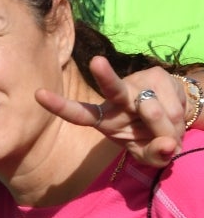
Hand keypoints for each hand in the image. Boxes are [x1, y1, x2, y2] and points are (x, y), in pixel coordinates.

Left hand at [37, 57, 187, 166]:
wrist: (177, 115)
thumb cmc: (152, 137)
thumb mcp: (150, 154)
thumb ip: (155, 155)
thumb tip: (166, 146)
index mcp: (104, 119)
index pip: (78, 113)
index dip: (59, 106)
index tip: (39, 94)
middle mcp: (116, 100)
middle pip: (112, 89)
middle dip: (105, 76)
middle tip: (97, 62)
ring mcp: (136, 85)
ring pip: (152, 110)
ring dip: (166, 129)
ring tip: (169, 133)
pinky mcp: (157, 76)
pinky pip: (172, 107)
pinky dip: (179, 121)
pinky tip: (175, 118)